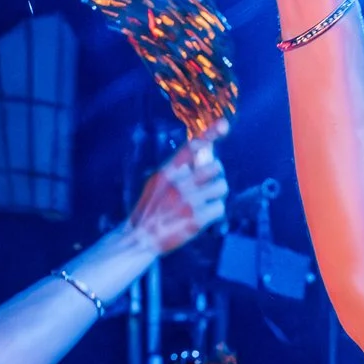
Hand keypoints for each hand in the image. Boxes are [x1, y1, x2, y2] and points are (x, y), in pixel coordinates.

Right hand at [124, 142, 228, 258]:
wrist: (139, 238)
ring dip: (218, 194)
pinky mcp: (197, 219)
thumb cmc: (150, 210)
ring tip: (207, 202)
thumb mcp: (157, 184)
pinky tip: (205, 217)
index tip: (224, 125)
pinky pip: (220, 208)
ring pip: (222, 187)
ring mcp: (189, 201)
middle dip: (216, 176)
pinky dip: (215, 213)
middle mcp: (179, 183)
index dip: (210, 134)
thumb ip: (176, 170)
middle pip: (216, 167)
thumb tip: (199, 155)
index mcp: (167, 172)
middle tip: (209, 186)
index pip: (191, 147)